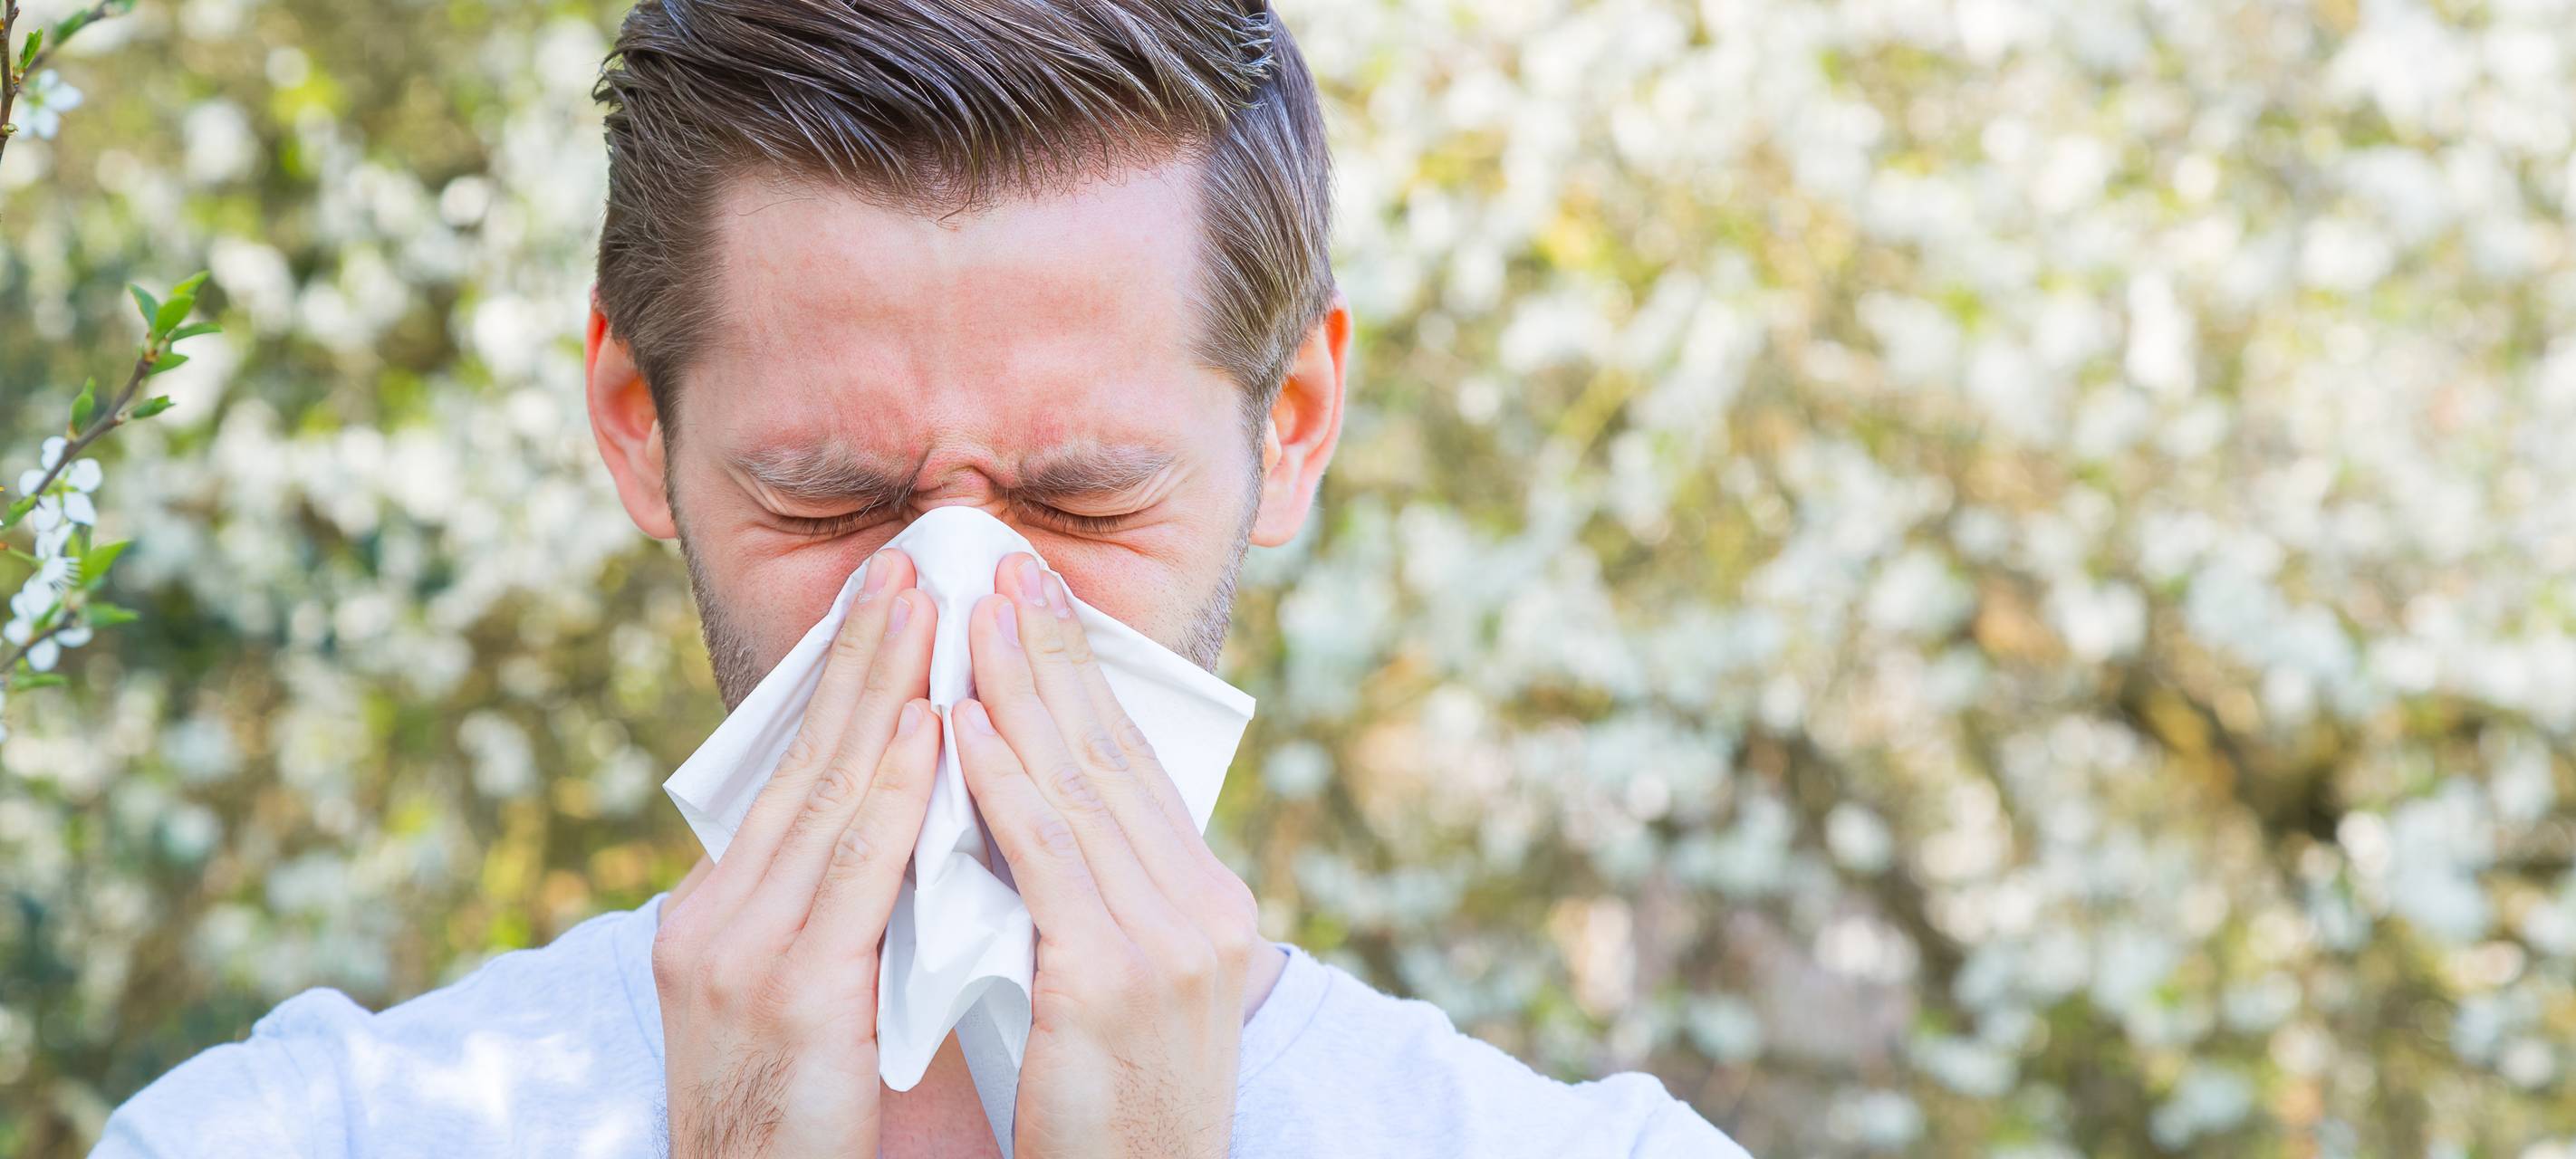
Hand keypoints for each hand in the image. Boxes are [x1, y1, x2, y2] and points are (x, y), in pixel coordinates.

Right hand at [652, 549, 940, 1158]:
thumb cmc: (800, 1124)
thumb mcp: (808, 1001)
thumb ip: (842, 918)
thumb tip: (912, 836)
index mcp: (720, 916)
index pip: (796, 778)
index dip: (847, 688)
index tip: (893, 607)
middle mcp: (717, 920)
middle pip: (806, 761)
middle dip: (863, 656)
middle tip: (912, 564)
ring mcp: (744, 954)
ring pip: (830, 794)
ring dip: (886, 690)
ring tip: (929, 607)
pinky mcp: (792, 996)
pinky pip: (856, 869)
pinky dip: (896, 787)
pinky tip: (934, 727)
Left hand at [950, 553, 1267, 1158]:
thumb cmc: (1112, 1118)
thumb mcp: (1118, 994)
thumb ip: (1090, 906)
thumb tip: (1024, 822)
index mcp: (1206, 907)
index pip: (1134, 767)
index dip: (1083, 678)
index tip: (1037, 603)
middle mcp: (1200, 910)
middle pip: (1111, 754)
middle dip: (1053, 653)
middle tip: (1007, 566)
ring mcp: (1163, 943)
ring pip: (1078, 788)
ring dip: (1017, 690)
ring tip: (969, 614)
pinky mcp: (1110, 980)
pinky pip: (1045, 858)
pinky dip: (1001, 784)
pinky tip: (963, 725)